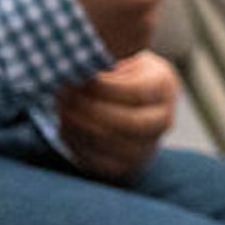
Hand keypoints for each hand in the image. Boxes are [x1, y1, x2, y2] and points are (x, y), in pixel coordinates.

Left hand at [56, 51, 180, 181]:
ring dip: (79, 126)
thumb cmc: (123, 74)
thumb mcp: (124, 58)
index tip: (78, 78)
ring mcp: (146, 147)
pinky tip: (64, 125)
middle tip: (64, 95)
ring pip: (112, 144)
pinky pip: (99, 163)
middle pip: (130, 123)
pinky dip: (76, 145)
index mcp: (164, 87)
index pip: (136, 92)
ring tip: (61, 108)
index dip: (104, 88)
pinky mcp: (126, 166)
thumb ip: (108, 61)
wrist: (134, 101)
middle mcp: (163, 120)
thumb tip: (77, 64)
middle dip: (91, 110)